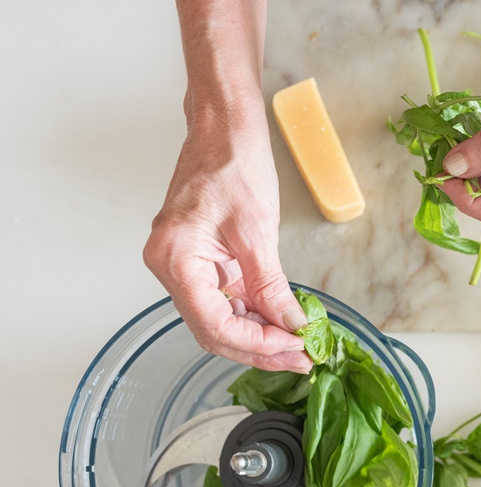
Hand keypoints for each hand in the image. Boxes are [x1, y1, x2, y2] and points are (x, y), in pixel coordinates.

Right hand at [144, 112, 311, 372]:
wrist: (224, 129)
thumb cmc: (232, 163)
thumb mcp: (256, 230)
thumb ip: (270, 285)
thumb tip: (291, 324)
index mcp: (174, 259)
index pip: (213, 324)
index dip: (255, 345)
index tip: (293, 349)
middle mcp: (172, 268)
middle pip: (214, 329)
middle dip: (259, 348)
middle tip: (301, 358)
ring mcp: (187, 267)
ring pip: (221, 320)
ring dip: (260, 336)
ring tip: (299, 346)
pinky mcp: (205, 263)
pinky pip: (228, 301)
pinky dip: (256, 315)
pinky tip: (284, 324)